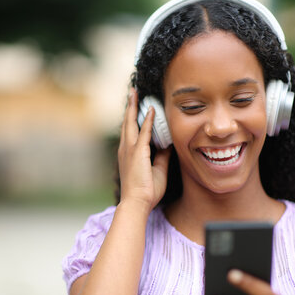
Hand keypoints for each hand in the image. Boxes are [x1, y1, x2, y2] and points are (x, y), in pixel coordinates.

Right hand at [118, 88, 170, 209]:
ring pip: (131, 123)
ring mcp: (130, 150)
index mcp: (129, 154)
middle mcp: (126, 149)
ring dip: (134, 107)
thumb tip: (169, 144)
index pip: (131, 131)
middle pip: (127, 122)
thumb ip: (162, 156)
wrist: (137, 203)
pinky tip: (151, 109)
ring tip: (135, 93)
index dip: (133, 118)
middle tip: (132, 92)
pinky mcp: (138, 153)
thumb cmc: (146, 191)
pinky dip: (147, 120)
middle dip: (130, 106)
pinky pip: (143, 132)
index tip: (136, 106)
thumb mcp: (158, 169)